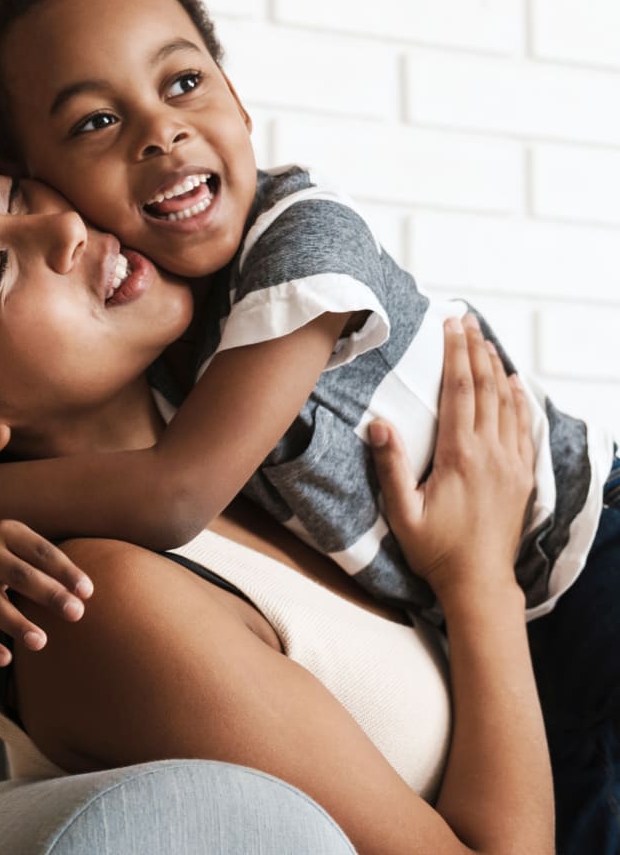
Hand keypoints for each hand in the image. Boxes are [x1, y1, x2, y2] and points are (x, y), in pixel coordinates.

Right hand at [0, 519, 94, 666]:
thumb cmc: (4, 551)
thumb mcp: (21, 542)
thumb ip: (48, 562)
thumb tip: (86, 593)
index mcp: (8, 532)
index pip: (41, 552)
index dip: (65, 571)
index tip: (88, 592)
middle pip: (20, 576)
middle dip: (49, 595)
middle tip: (76, 613)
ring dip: (18, 624)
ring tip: (42, 642)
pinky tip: (5, 659)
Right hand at [368, 315, 534, 602]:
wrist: (479, 582)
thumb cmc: (435, 548)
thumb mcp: (402, 512)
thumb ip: (390, 466)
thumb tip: (378, 424)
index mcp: (461, 455)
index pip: (460, 391)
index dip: (455, 354)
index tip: (451, 325)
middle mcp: (492, 452)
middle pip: (486, 387)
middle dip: (475, 349)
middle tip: (466, 320)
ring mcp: (511, 462)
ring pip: (507, 402)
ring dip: (496, 367)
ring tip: (486, 340)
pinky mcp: (521, 475)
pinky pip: (524, 425)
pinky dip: (519, 399)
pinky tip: (513, 384)